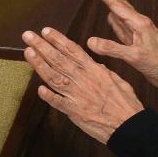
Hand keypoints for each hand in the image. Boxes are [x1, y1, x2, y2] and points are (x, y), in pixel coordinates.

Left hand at [23, 27, 143, 143]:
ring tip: (28, 52)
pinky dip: (48, 95)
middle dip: (42, 46)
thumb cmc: (126, 103)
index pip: (72, 50)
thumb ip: (103, 71)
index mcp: (94, 70)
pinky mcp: (74, 112)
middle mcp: (83, 80)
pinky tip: (38, 88)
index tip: (45, 31)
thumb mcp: (118, 80)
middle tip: (28, 36)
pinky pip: (58, 102)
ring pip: (54, 77)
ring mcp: (77, 96)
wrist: (129, 125)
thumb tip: (95, 64)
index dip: (58, 40)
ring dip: (39, 64)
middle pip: (59, 60)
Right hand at [84, 0, 157, 90]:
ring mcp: (137, 30)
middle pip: (119, 1)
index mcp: (139, 23)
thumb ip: (112, 49)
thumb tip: (90, 41)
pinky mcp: (137, 39)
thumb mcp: (134, 57)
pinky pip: (122, 25)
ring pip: (120, 11)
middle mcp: (138, 23)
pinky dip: (114, 18)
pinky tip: (111, 16)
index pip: (116, 5)